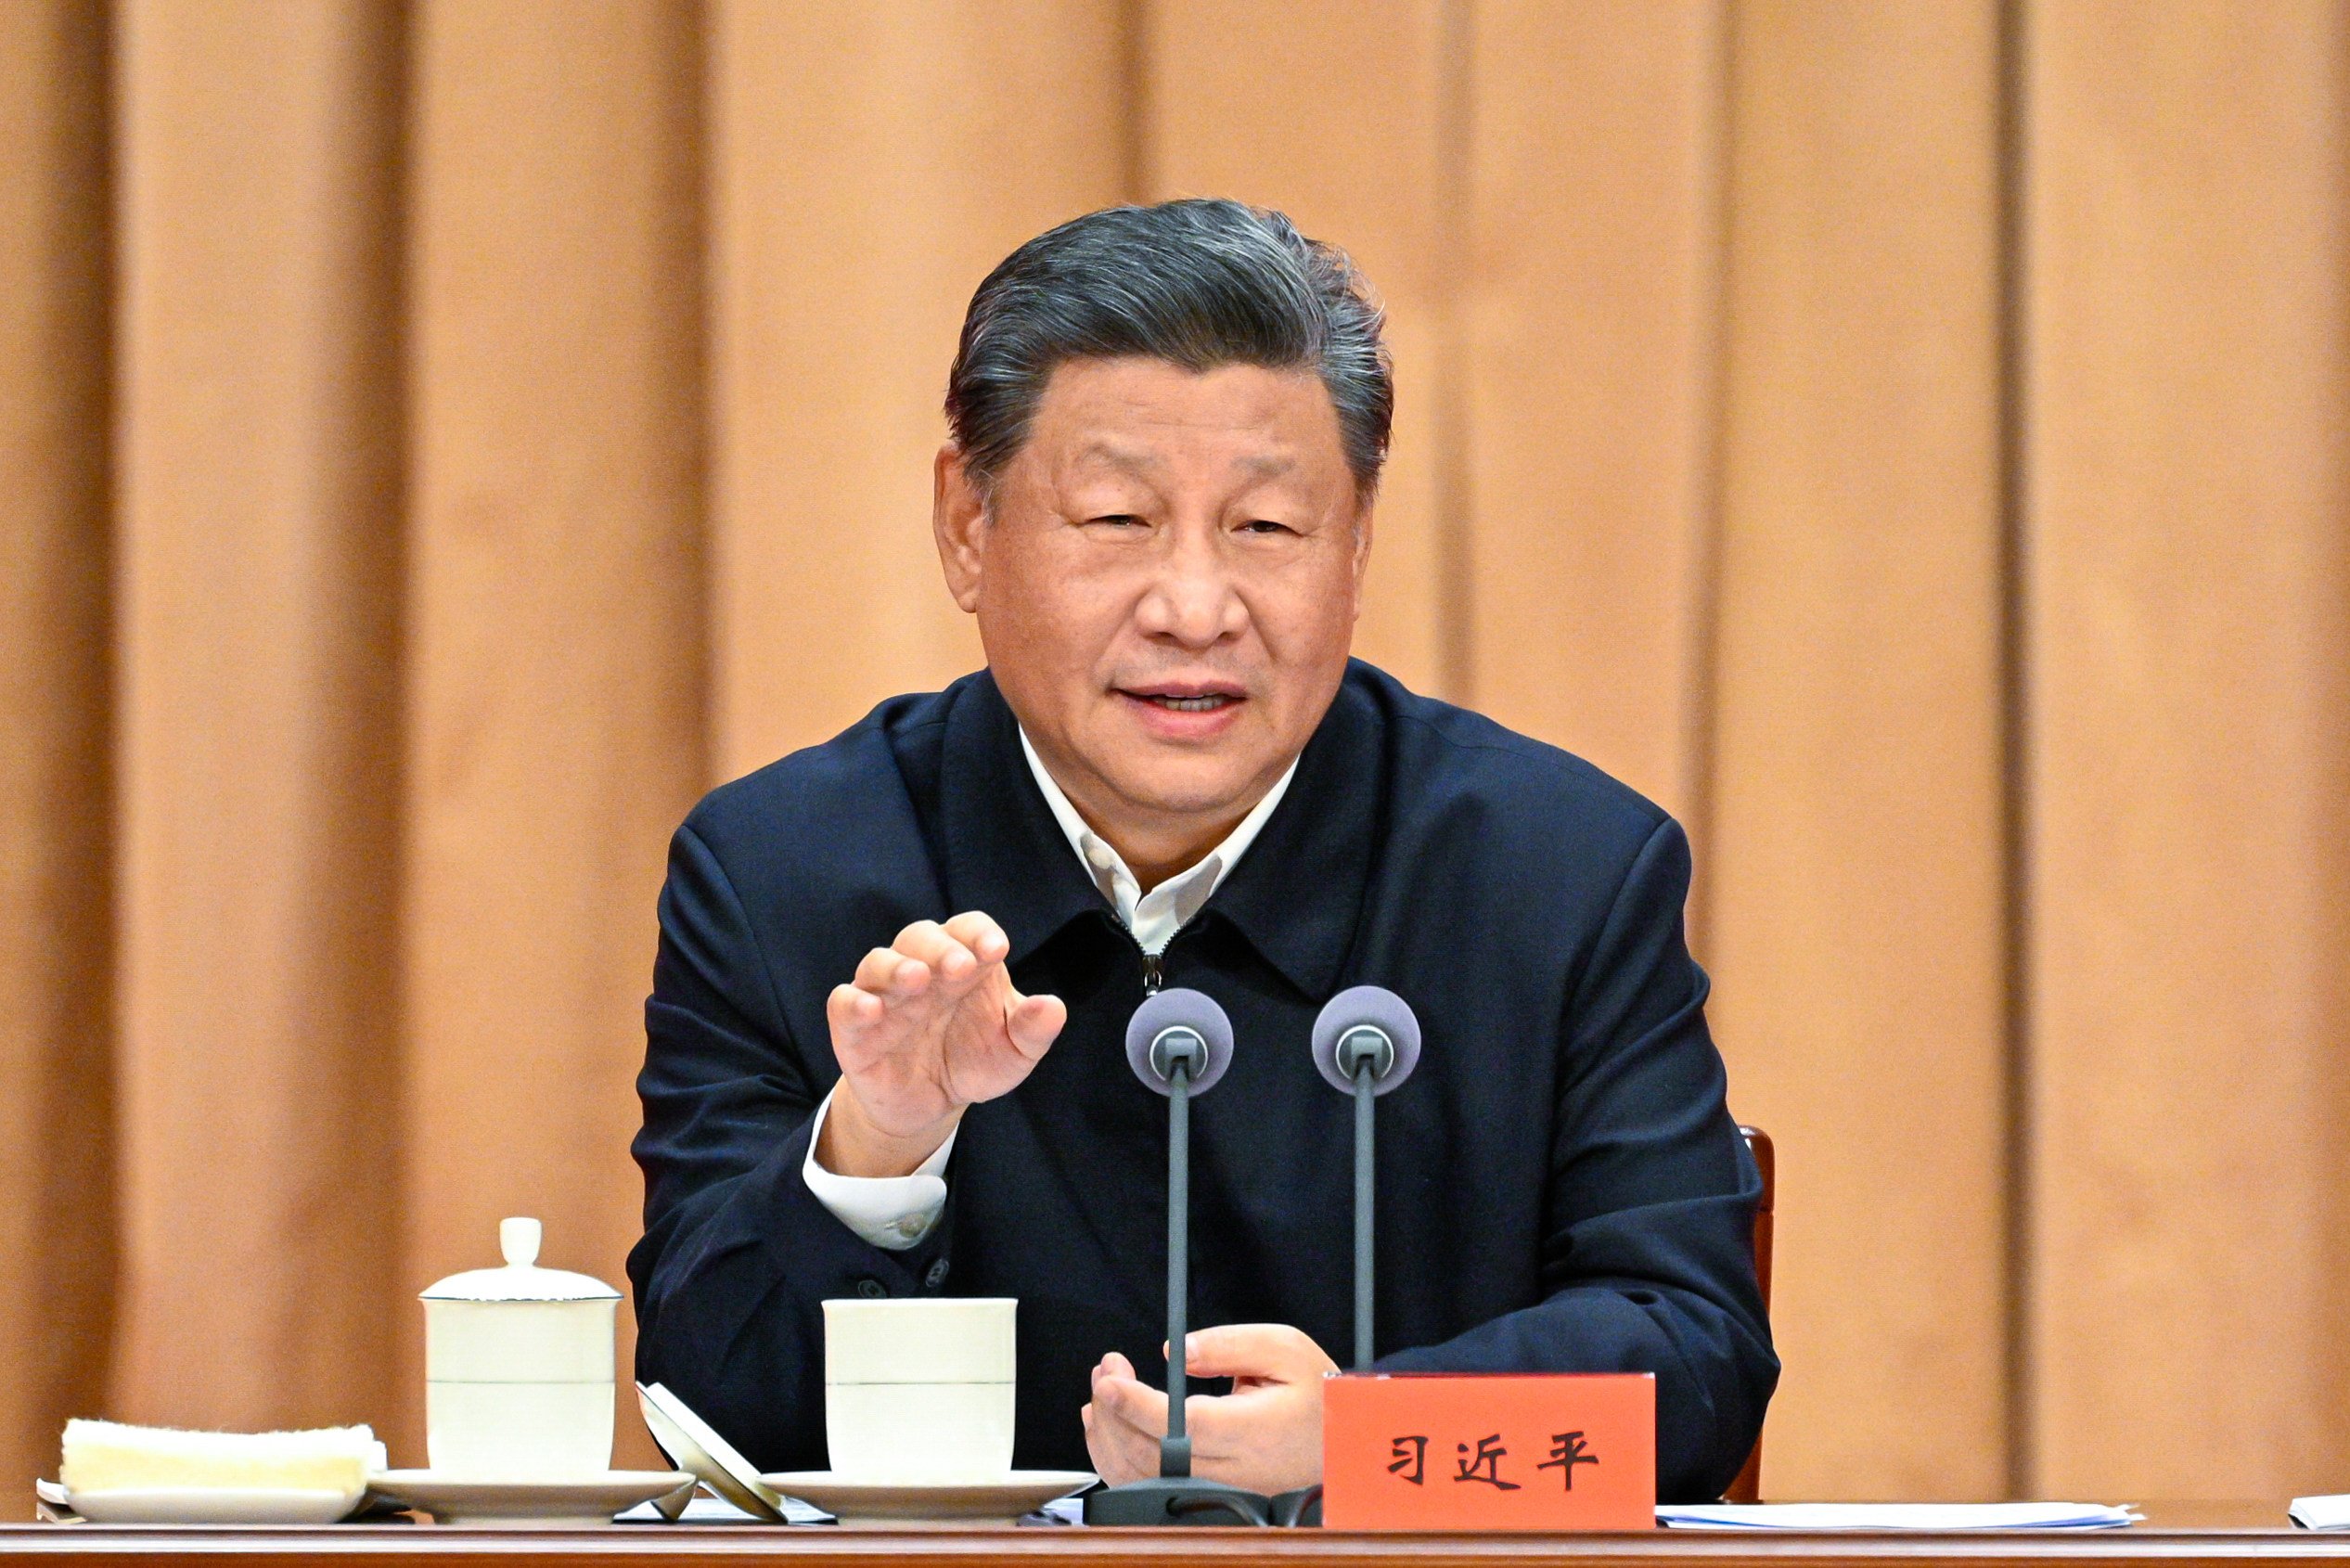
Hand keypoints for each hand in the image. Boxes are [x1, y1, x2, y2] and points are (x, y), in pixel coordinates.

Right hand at [819, 912, 1066, 1175]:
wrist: (931, 1105)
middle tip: (960, 966)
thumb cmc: (973, 1061)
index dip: (979, 933)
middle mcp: (922, 970)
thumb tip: (1053, 1008)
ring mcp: (885, 995)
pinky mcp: (854, 1027)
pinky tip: (872, 1010)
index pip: (968, 929)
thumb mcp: (1013, 1053)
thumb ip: (1033, 1030)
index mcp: (964, 965)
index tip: (997, 949)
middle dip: (941, 947)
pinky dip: (854, 1002)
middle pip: (922, 937)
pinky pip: (844, 1002)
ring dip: (897, 966)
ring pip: (879, 961)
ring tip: (917, 979)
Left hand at [1082, 1325, 1337, 1494]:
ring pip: (1142, 1478)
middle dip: (1115, 1410)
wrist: (1342, 1442)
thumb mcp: (1285, 1348)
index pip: (1180, 1426)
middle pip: (1151, 1454)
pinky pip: (1148, 1488)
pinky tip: (1109, 1428)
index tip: (1109, 1379)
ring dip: (1110, 1434)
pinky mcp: (1208, 1496)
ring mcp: (1218, 1491)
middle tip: (1105, 1369)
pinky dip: (1117, 1459)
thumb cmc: (1316, 1394)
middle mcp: (1232, 1472)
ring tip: (1102, 1392)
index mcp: (1252, 1432)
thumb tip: (1178, 1351)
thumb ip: (1230, 1344)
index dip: (1135, 1404)